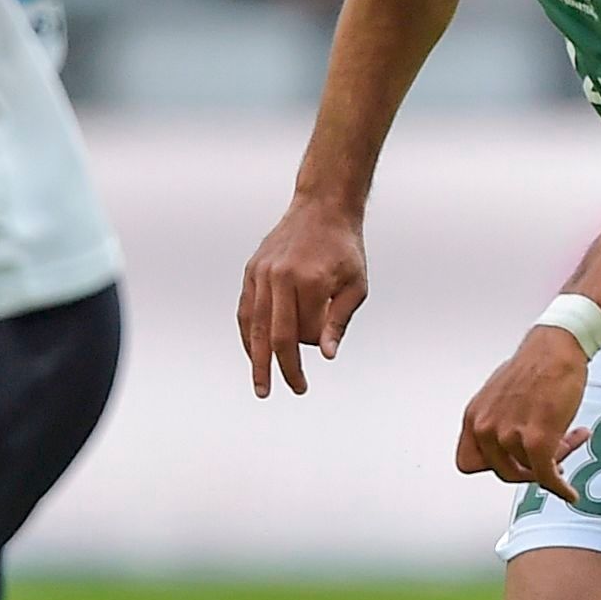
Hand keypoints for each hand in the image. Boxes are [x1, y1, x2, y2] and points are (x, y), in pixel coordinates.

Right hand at [238, 195, 368, 396]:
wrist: (323, 207)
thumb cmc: (345, 249)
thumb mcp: (356, 285)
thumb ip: (339, 321)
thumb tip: (326, 355)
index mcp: (307, 281)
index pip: (298, 335)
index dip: (301, 359)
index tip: (306, 378)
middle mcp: (279, 277)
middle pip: (272, 335)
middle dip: (277, 368)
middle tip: (277, 392)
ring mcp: (261, 272)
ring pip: (252, 324)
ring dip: (255, 357)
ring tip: (260, 384)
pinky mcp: (252, 270)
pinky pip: (245, 309)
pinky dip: (247, 333)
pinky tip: (253, 353)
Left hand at [454, 326, 591, 503]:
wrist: (556, 348)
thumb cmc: (534, 365)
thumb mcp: (500, 396)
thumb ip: (499, 423)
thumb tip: (512, 448)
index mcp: (474, 416)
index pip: (468, 463)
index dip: (490, 467)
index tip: (509, 463)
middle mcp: (486, 427)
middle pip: (503, 472)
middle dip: (528, 469)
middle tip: (546, 459)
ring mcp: (510, 435)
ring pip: (532, 470)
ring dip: (555, 460)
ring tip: (571, 439)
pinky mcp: (537, 440)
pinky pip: (547, 476)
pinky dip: (560, 488)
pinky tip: (569, 492)